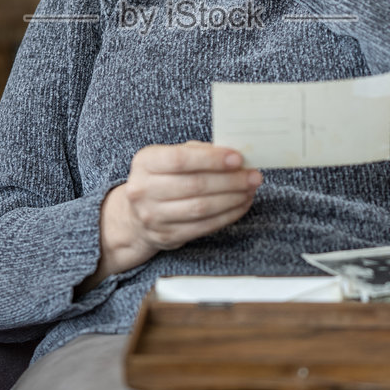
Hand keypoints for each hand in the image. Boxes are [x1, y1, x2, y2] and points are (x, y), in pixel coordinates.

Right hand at [85, 142, 261, 287]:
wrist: (135, 216)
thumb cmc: (162, 179)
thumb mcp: (169, 157)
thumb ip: (197, 152)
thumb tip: (233, 154)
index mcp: (145, 162)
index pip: (181, 159)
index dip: (212, 159)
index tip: (238, 158)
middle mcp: (143, 190)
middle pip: (195, 185)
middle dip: (230, 180)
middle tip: (253, 176)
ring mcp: (153, 217)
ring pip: (202, 208)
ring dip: (233, 199)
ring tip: (250, 189)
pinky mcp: (167, 236)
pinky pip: (204, 226)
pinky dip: (228, 216)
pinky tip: (240, 205)